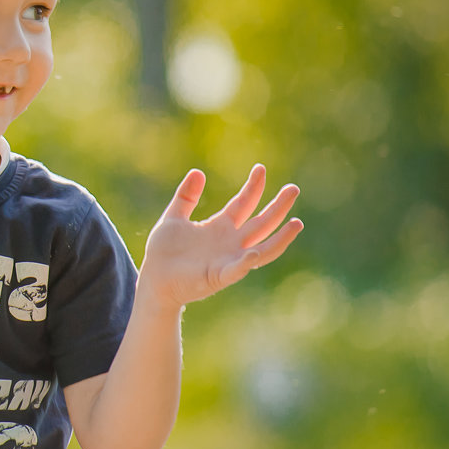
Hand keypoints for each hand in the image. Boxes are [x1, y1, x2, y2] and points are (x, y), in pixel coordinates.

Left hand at [140, 165, 302, 309]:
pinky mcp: (218, 277)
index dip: (253, 187)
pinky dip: (246, 262)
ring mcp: (228, 260)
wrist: (153, 279)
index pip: (243, 204)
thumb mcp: (173, 217)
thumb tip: (198, 171)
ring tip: (296, 223)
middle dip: (277, 207)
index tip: (260, 169)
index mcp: (220, 227)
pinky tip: (254, 252)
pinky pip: (236, 270)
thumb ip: (186, 196)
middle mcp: (230, 243)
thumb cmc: (164, 251)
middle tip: (293, 189)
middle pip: (260, 223)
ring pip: (262, 249)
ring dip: (280, 238)